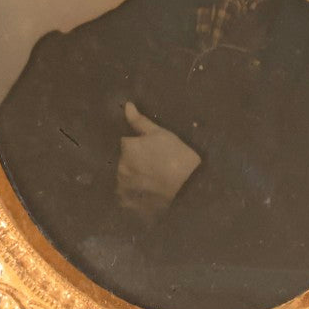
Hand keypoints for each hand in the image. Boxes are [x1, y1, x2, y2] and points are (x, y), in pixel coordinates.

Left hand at [117, 102, 200, 222]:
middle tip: (155, 166)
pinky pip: (125, 197)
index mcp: (127, 147)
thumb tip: (126, 105)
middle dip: (134, 162)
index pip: (126, 143)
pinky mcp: (128, 203)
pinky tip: (148, 194)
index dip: (139, 147)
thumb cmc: (177, 156)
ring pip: (124, 178)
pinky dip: (133, 195)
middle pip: (124, 161)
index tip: (152, 152)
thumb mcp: (161, 134)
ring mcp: (123, 186)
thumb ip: (140, 121)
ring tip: (152, 181)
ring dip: (133, 179)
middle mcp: (120, 166)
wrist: (189, 187)